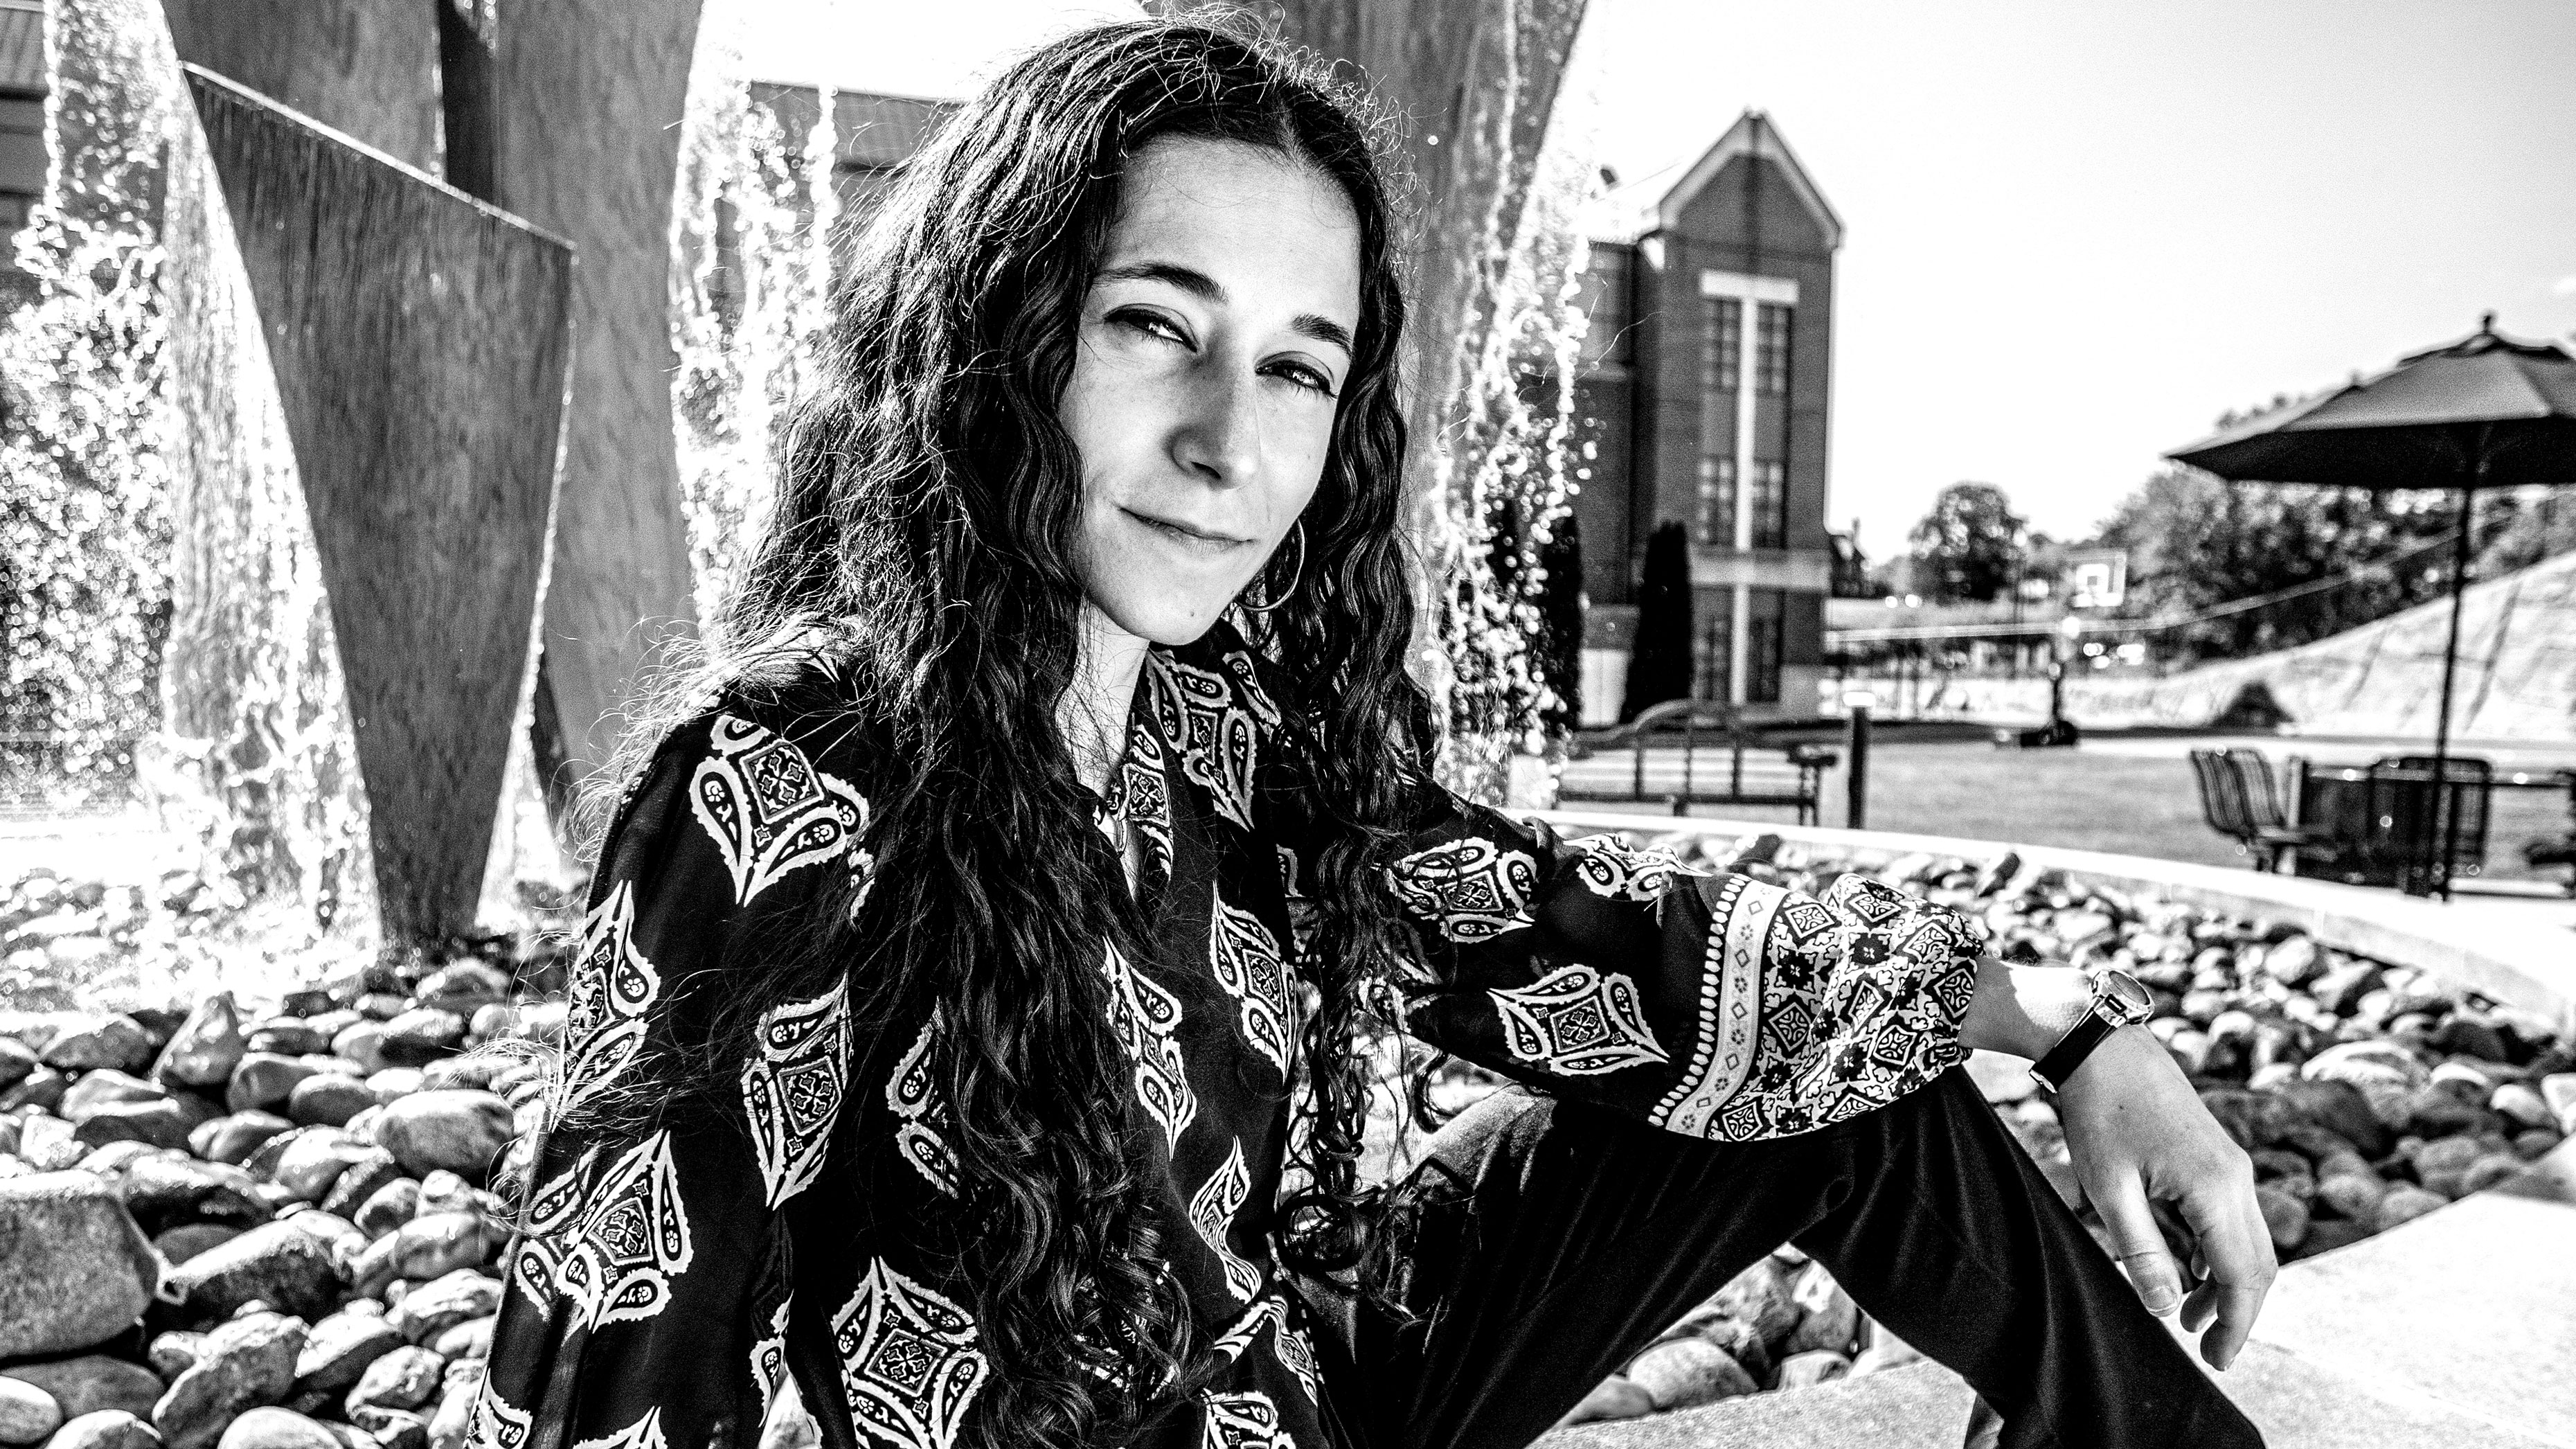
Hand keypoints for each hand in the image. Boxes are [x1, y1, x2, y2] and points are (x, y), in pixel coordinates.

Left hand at [2053, 1026, 2276, 1369]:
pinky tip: (2187, 1268)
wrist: (2101, 1043)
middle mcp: (2238, 1177)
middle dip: (2237, 1311)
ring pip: (2248, 1241)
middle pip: (2258, 1264)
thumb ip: (2140, 1252)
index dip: (2234, 1324)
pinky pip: (2233, 1217)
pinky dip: (2217, 1251)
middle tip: (2209, 1350)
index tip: (2216, 1360)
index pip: (2241, 1276)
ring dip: (2225, 1282)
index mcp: (2215, 1188)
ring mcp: (2232, 1163)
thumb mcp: (2109, 1189)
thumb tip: (2165, 1310)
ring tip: (2187, 1317)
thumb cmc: (2099, 1111)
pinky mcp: (2218, 1156)